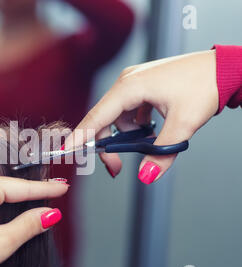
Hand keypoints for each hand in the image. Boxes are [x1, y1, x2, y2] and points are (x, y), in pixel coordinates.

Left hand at [0, 173, 68, 266]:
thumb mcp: (3, 241)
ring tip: (31, 204)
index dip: (44, 189)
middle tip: (51, 195)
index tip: (62, 188)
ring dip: (10, 202)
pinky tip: (1, 214)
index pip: (20, 188)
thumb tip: (51, 214)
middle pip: (5, 190)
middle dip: (27, 195)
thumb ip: (30, 224)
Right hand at [65, 50, 217, 182]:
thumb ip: (162, 152)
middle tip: (117, 168)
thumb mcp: (184, 123)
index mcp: (131, 86)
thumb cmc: (205, 84)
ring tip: (147, 144)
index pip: (98, 116)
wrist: (223, 68)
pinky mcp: (143, 87)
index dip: (81, 136)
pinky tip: (150, 130)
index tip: (67, 150)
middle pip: (105, 120)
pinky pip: (129, 111)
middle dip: (110, 145)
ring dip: (127, 136)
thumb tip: (146, 175)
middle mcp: (127, 82)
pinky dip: (135, 126)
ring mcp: (135, 84)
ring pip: (118, 117)